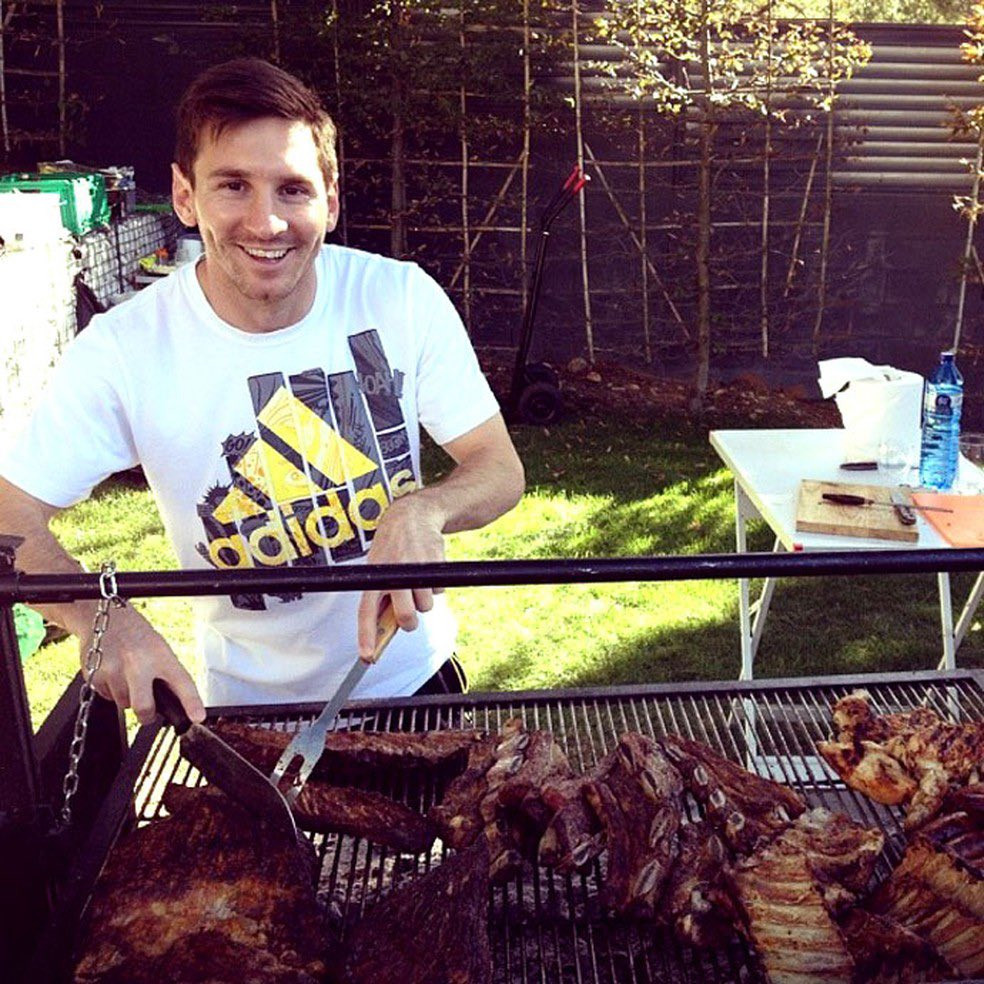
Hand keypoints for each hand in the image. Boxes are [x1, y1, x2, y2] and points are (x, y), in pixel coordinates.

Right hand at [81, 605, 204, 725]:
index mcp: (161, 655)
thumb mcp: (160, 650)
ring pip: (123, 704)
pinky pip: (107, 697)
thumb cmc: (138, 636)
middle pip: (144, 707)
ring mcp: (115, 669)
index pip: (182, 682)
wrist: (107, 619)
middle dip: (147, 716)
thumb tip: (177, 704)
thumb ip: (167, 674)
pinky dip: (112, 691)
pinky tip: (114, 673)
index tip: (197, 717)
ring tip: (127, 676)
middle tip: (149, 712)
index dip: (191, 703)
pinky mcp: (95, 675)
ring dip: (127, 698)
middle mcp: (138, 663)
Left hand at [357, 491, 444, 658]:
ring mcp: (415, 570)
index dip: (366, 636)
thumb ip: (381, 594)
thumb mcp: (378, 566)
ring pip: (426, 607)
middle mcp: (394, 574)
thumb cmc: (393, 545)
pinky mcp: (434, 566)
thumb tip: (384, 626)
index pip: (367, 612)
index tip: (367, 656)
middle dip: (409, 621)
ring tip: (416, 581)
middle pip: (406, 617)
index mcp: (375, 577)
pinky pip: (438, 592)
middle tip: (408, 612)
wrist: (413, 516)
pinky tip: (426, 571)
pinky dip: (434, 587)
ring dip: (424, 600)